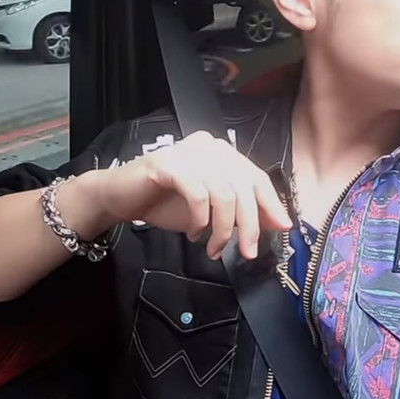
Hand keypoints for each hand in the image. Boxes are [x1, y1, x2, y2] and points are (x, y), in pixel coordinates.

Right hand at [85, 131, 291, 259]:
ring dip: (223, 228)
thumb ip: (240, 212)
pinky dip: (200, 219)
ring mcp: (187, 152)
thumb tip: (276, 222)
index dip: (271, 203)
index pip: (255, 175)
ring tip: (212, 248)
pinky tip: (194, 233)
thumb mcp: (209, 212)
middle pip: (243, 186)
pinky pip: (197, 193)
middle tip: (247, 252)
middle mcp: (207, 146)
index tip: (281, 228)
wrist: (118, 198)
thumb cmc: (164, 203)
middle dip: (249, 224)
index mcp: (220, 152)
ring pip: (223, 193)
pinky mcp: (167, 163)